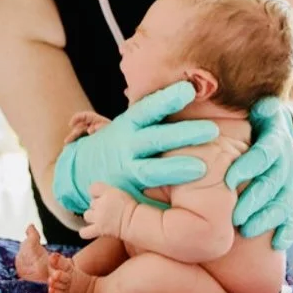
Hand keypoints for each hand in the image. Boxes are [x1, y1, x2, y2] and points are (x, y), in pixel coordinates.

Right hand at [53, 81, 218, 214]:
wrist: (79, 173)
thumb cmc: (120, 145)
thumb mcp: (130, 127)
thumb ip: (155, 119)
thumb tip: (192, 91)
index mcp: (128, 125)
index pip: (148, 109)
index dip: (167, 99)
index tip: (188, 90)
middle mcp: (125, 147)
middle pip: (155, 139)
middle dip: (184, 134)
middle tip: (212, 129)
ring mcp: (125, 172)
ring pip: (150, 170)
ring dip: (175, 168)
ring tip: (201, 168)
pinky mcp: (127, 196)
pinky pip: (145, 198)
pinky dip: (164, 201)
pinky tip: (187, 202)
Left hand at [80, 182, 135, 239]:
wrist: (136, 221)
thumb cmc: (134, 207)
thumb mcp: (123, 193)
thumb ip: (111, 192)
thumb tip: (107, 193)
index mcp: (107, 192)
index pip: (93, 188)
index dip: (96, 192)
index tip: (101, 195)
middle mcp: (100, 204)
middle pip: (91, 203)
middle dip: (97, 206)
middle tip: (106, 210)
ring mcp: (98, 217)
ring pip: (87, 215)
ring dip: (92, 217)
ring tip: (99, 219)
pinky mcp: (98, 229)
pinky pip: (84, 232)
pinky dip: (85, 232)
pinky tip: (89, 230)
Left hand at [225, 98, 292, 249]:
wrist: (282, 132)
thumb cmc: (258, 122)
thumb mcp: (261, 109)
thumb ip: (260, 108)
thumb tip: (261, 106)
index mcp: (275, 141)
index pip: (264, 154)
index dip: (248, 166)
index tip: (229, 179)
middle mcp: (286, 163)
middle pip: (273, 184)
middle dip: (254, 200)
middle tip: (234, 216)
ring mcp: (290, 183)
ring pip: (282, 203)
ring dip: (265, 218)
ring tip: (246, 231)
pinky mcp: (291, 199)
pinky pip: (292, 218)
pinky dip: (287, 231)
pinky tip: (276, 244)